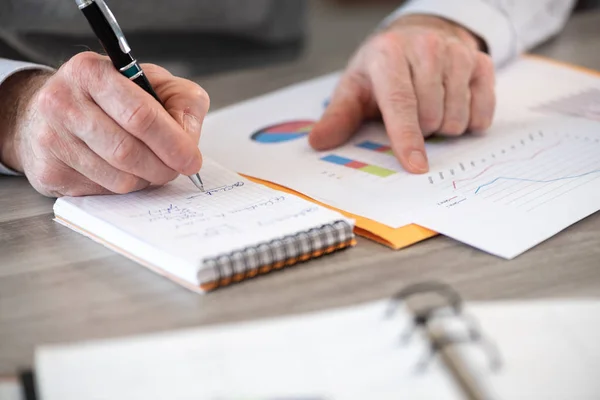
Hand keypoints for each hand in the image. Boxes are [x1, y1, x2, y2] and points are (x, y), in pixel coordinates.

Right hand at [0, 51, 208, 196]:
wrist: (50, 112)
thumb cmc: (110, 98)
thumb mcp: (153, 83)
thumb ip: (183, 102)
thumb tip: (188, 140)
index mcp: (92, 71)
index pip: (140, 115)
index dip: (173, 143)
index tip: (192, 160)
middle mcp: (63, 102)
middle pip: (128, 151)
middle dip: (163, 167)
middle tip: (176, 170)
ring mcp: (51, 138)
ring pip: (118, 178)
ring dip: (145, 180)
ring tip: (149, 167)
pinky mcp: (48, 171)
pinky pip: (102, 192)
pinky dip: (123, 187)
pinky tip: (121, 171)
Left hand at [309, 14, 495, 172]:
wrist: (415, 37)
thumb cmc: (382, 70)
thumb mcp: (355, 88)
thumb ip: (339, 116)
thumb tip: (318, 142)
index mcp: (389, 55)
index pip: (401, 103)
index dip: (407, 137)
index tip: (415, 165)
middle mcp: (426, 48)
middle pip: (431, 116)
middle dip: (421, 131)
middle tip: (411, 116)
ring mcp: (457, 53)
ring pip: (457, 116)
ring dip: (444, 127)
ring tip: (429, 109)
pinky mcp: (481, 61)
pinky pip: (483, 110)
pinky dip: (470, 121)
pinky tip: (454, 106)